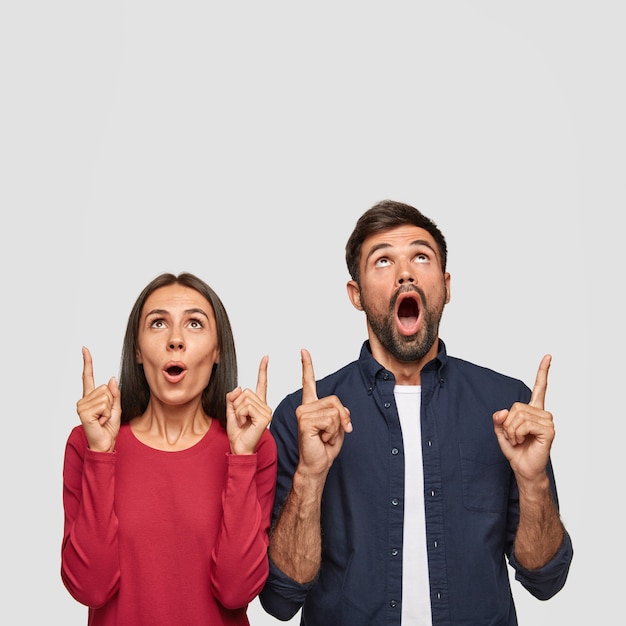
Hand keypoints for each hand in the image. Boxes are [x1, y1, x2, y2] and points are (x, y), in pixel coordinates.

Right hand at [76, 346, 121, 452]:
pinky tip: (100, 421)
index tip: (85, 349)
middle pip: (106, 388)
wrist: (105, 444)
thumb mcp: (116, 408)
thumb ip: (115, 394)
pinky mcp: (83, 413)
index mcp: (90, 397)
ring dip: (109, 409)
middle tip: (105, 415)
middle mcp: (84, 400)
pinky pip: (103, 404)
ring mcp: (82, 406)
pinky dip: (106, 414)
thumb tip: (112, 378)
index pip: (88, 376)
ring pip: (106, 396)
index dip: (88, 362)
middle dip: (112, 402)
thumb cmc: (108, 428)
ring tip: (102, 419)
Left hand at [226, 355, 272, 454]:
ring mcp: (266, 411)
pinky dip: (240, 414)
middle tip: (240, 418)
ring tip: (243, 421)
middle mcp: (265, 406)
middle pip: (246, 392)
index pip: (262, 383)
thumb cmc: (237, 433)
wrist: (239, 448)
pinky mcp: (264, 417)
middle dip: (237, 404)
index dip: (263, 370)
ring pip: (245, 399)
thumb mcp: (230, 411)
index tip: (265, 357)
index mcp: (258, 403)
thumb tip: (238, 388)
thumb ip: (232, 398)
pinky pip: (246, 407)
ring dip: (238, 411)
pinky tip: (245, 423)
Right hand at [295, 348, 351, 477]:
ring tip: (324, 437)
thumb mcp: (339, 426)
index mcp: (311, 406)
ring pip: (334, 412)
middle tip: (331, 433)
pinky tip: (321, 439)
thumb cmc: (325, 447)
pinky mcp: (304, 421)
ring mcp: (303, 413)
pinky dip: (331, 432)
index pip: (308, 382)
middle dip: (342, 418)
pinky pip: (330, 420)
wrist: (317, 464)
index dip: (306, 366)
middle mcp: (305, 407)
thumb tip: (342, 412)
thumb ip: (341, 413)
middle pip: (335, 401)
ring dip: (336, 428)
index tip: (303, 351)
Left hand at [492, 354, 554, 482]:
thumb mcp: (501, 432)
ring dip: (511, 430)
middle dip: (507, 423)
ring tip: (517, 439)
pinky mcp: (548, 430)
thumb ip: (499, 420)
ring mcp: (547, 422)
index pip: (540, 388)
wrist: (523, 468)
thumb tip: (502, 411)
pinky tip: (522, 440)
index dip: (543, 372)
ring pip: (519, 415)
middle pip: (516, 407)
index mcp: (533, 411)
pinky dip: (517, 433)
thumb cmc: (516, 450)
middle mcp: (542, 414)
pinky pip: (525, 424)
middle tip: (512, 436)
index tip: (548, 357)